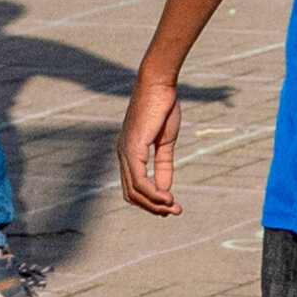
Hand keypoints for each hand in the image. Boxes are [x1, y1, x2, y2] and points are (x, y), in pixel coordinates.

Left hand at [118, 66, 184, 215]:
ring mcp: (125, 152)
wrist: (159, 85)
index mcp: (128, 152)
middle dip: (152, 207)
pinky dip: (153, 193)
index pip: (133, 187)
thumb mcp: (165, 142)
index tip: (169, 207)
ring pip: (135, 191)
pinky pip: (139, 180)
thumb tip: (166, 190)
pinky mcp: (133, 148)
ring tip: (174, 207)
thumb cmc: (162, 108)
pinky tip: (167, 196)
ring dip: (155, 203)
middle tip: (174, 211)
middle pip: (131, 194)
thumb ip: (164, 165)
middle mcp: (122, 154)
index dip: (150, 201)